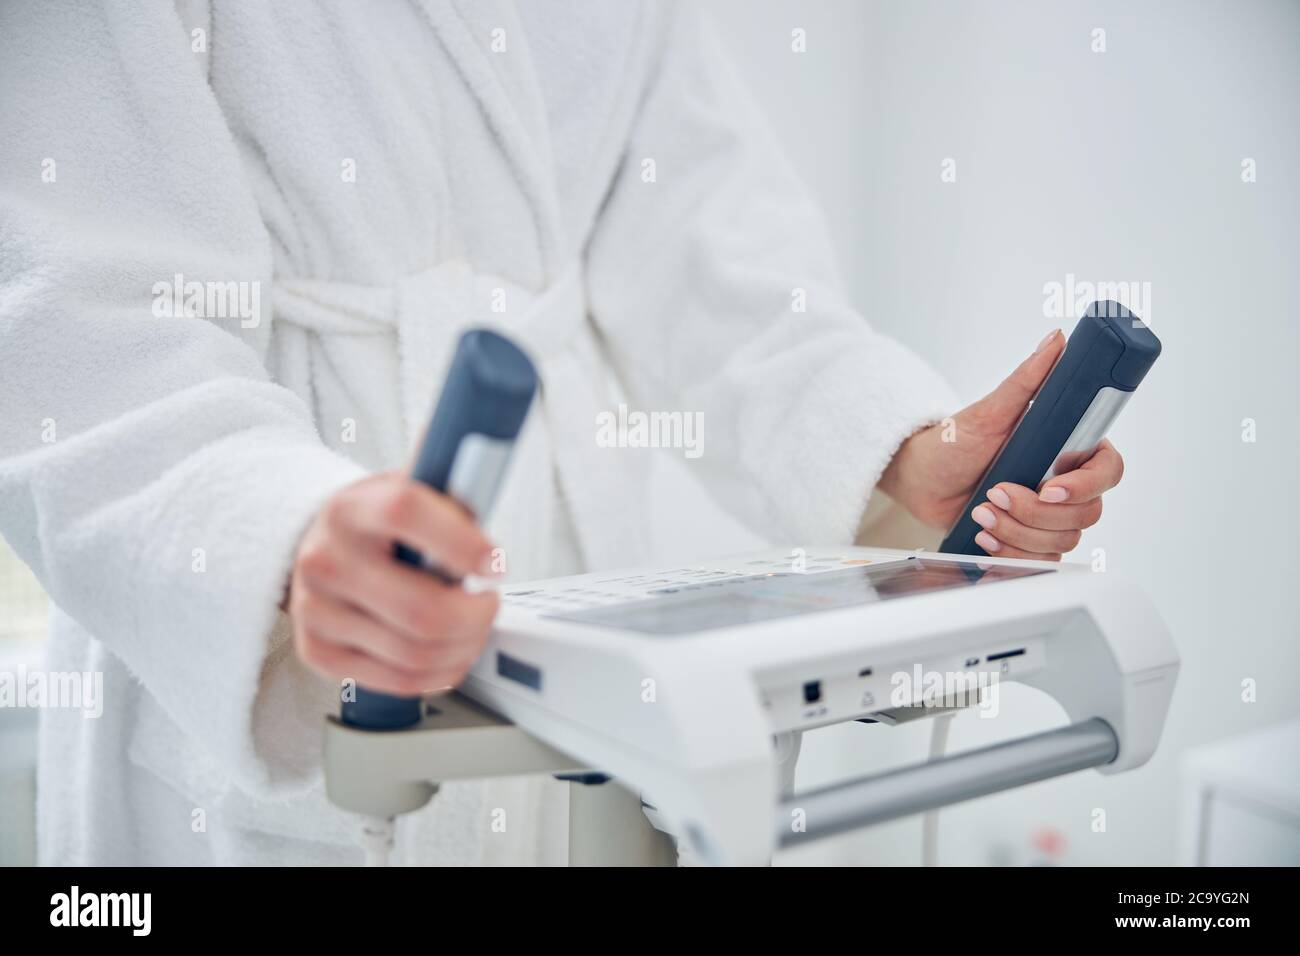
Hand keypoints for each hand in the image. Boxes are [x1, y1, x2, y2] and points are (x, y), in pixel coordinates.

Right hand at [286, 472, 499, 695]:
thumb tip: (489, 450)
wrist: (317, 548)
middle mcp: (325, 559)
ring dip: (464, 647)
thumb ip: (448, 479)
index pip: (406, 513)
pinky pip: (397, 681)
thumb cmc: (375, 522)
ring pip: (415, 653)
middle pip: (421, 610)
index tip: (496, 561)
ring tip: (474, 627)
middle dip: (476, 616)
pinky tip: (449, 652)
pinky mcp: (316, 651)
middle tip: (489, 603)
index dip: (463, 542)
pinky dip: (439, 673)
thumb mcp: (408, 487)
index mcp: (351, 508)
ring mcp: (316, 610)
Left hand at [878, 329, 1123, 559]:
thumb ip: (1027, 379)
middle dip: (1033, 511)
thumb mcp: (990, 411)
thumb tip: (1057, 341)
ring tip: (980, 512)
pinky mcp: (1030, 539)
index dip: (1084, 485)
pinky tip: (984, 534)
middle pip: (1085, 513)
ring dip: (1016, 530)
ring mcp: (1049, 514)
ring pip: (1063, 540)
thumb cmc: (955, 440)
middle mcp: (1066, 482)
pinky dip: (1010, 550)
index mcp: (1069, 448)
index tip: (1049, 487)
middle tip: (994, 493)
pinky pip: (1041, 560)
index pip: (1107, 471)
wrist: (923, 478)